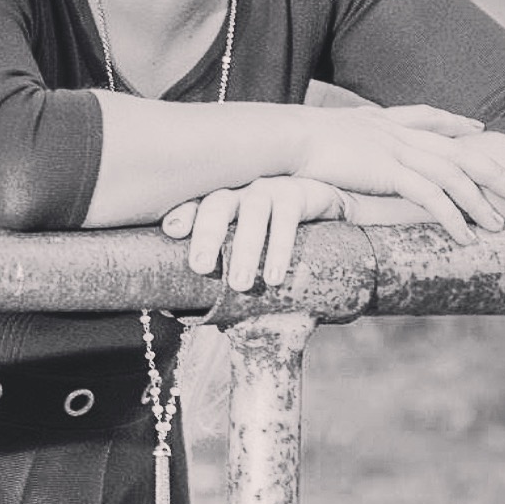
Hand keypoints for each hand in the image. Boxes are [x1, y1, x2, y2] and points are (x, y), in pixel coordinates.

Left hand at [163, 177, 347, 290]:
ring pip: (252, 213)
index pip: (196, 205)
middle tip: (200, 267)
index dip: (183, 214)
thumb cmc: (276, 241)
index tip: (173, 231)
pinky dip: (279, 247)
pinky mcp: (297, 194)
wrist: (331, 216)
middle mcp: (239, 192)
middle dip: (206, 235)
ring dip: (245, 249)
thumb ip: (225, 275)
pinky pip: (286, 217)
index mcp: (221, 205)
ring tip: (240, 284)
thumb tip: (187, 313)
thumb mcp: (250, 255)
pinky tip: (275, 274)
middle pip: (217, 205)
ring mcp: (268, 190)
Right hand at [294, 104, 504, 243]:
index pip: (427, 117)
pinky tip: (466, 236)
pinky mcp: (390, 171)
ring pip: (453, 175)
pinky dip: (453, 217)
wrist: (283, 137)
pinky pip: (432, 197)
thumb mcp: (316, 136)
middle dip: (492, 170)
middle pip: (456, 149)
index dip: (454, 123)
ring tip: (502, 225)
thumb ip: (330, 144)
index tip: (476, 127)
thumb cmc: (289, 142)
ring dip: (481, 202)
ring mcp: (396, 150)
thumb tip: (320, 153)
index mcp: (379, 120)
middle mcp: (395, 132)